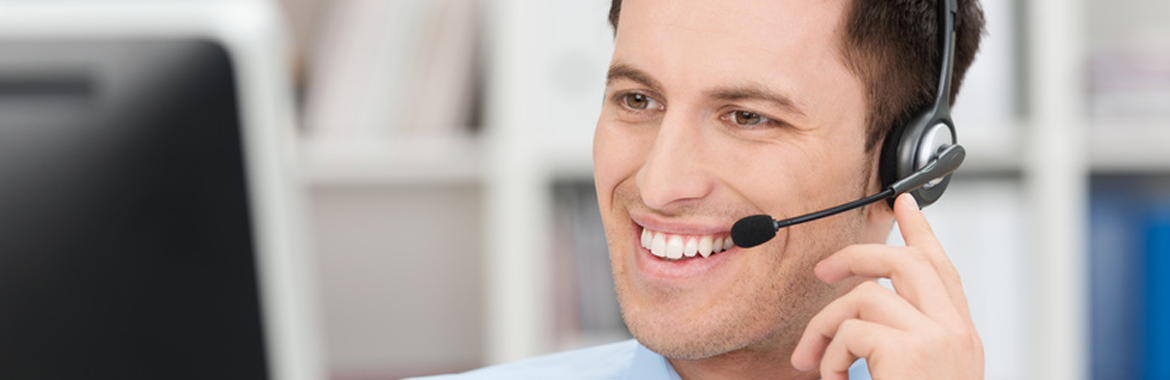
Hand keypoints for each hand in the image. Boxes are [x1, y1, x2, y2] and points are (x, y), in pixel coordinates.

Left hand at [790, 193, 983, 379]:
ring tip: (816, 363)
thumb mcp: (920, 371)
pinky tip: (833, 379)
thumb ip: (905, 343)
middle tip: (822, 271)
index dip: (921, 231)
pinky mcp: (909, 351)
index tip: (904, 203)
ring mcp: (936, 338)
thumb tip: (860, 324)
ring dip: (826, 327)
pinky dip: (829, 357)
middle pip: (906, 262)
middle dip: (856, 256)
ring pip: (865, 296)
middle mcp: (956, 333)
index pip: (942, 270)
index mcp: (960, 337)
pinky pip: (850, 331)